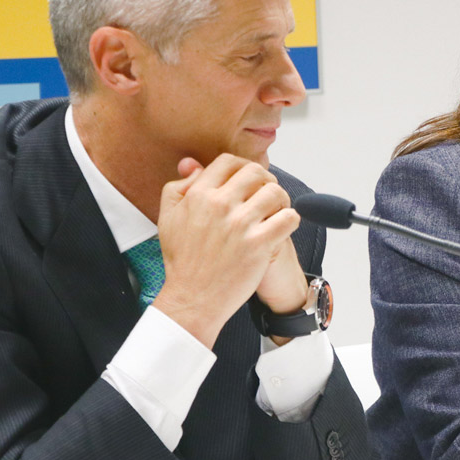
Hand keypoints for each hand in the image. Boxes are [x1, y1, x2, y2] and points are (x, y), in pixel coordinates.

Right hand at [152, 154, 299, 346]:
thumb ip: (178, 187)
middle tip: (265, 195)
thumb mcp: (168, 218)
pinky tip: (281, 227)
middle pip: (256, 172)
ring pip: (276, 192)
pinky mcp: (260, 244)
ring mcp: (241, 225)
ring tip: (276, 211)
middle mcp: (220, 205)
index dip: (242, 167)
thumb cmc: (183, 260)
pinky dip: (290, 220)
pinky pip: (289, 218)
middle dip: (265, 180)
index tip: (248, 180)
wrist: (193, 297)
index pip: (228, 162)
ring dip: (281, 200)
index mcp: (198, 196)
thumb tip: (194, 165)